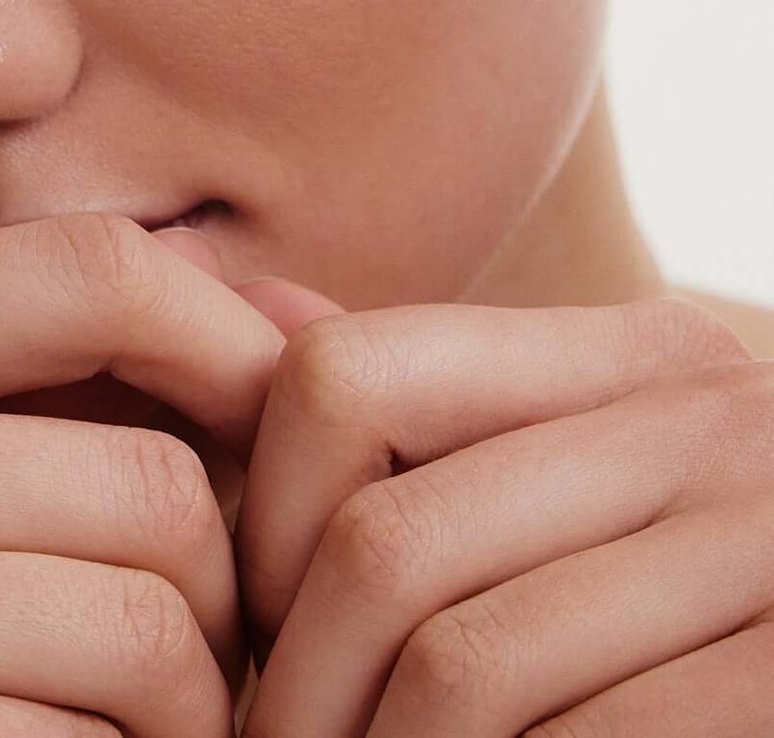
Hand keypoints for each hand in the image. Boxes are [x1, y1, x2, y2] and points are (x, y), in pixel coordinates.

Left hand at [232, 290, 773, 735]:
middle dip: (298, 684)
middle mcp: (708, 422)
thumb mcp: (583, 480)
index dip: (265, 514)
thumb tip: (263, 303)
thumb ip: (429, 409)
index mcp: (630, 358)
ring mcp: (772, 546)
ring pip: (462, 663)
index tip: (265, 623)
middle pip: (386, 541)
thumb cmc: (686, 613)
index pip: (345, 374)